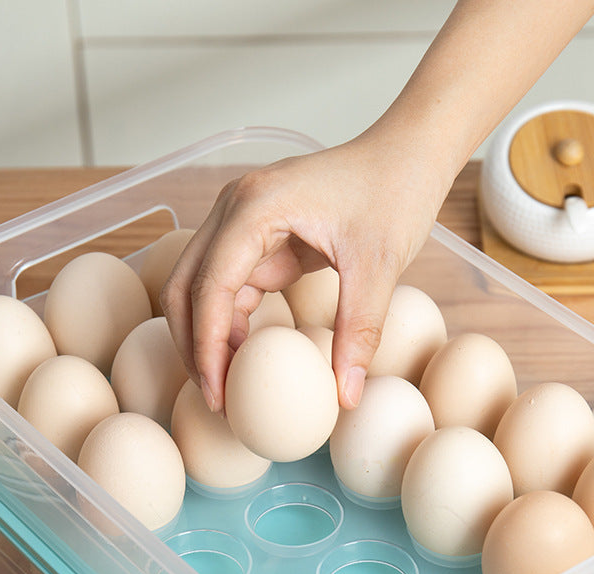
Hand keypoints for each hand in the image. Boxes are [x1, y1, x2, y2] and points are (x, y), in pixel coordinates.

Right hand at [160, 133, 447, 411]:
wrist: (407, 155)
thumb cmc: (394, 191)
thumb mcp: (380, 265)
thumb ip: (359, 330)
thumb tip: (345, 395)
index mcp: (256, 207)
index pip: (209, 286)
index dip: (207, 345)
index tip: (218, 393)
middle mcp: (235, 209)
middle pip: (186, 285)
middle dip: (193, 345)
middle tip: (215, 398)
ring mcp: (243, 221)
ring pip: (200, 287)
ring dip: (208, 336)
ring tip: (226, 385)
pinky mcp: (260, 236)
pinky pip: (229, 285)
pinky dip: (231, 323)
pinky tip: (246, 354)